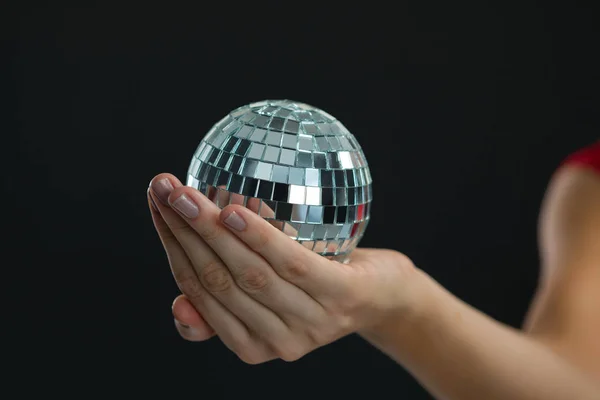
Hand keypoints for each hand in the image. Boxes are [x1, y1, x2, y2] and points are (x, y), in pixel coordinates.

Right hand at [149, 173, 417, 362]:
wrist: (385, 294)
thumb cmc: (319, 283)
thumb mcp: (270, 292)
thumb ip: (228, 302)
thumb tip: (179, 308)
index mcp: (251, 345)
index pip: (199, 292)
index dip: (173, 246)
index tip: (158, 203)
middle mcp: (277, 342)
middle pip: (218, 282)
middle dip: (184, 232)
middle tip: (164, 188)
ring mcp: (311, 323)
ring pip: (249, 273)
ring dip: (211, 230)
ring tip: (187, 193)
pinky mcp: (341, 297)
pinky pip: (292, 265)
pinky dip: (260, 238)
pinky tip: (235, 212)